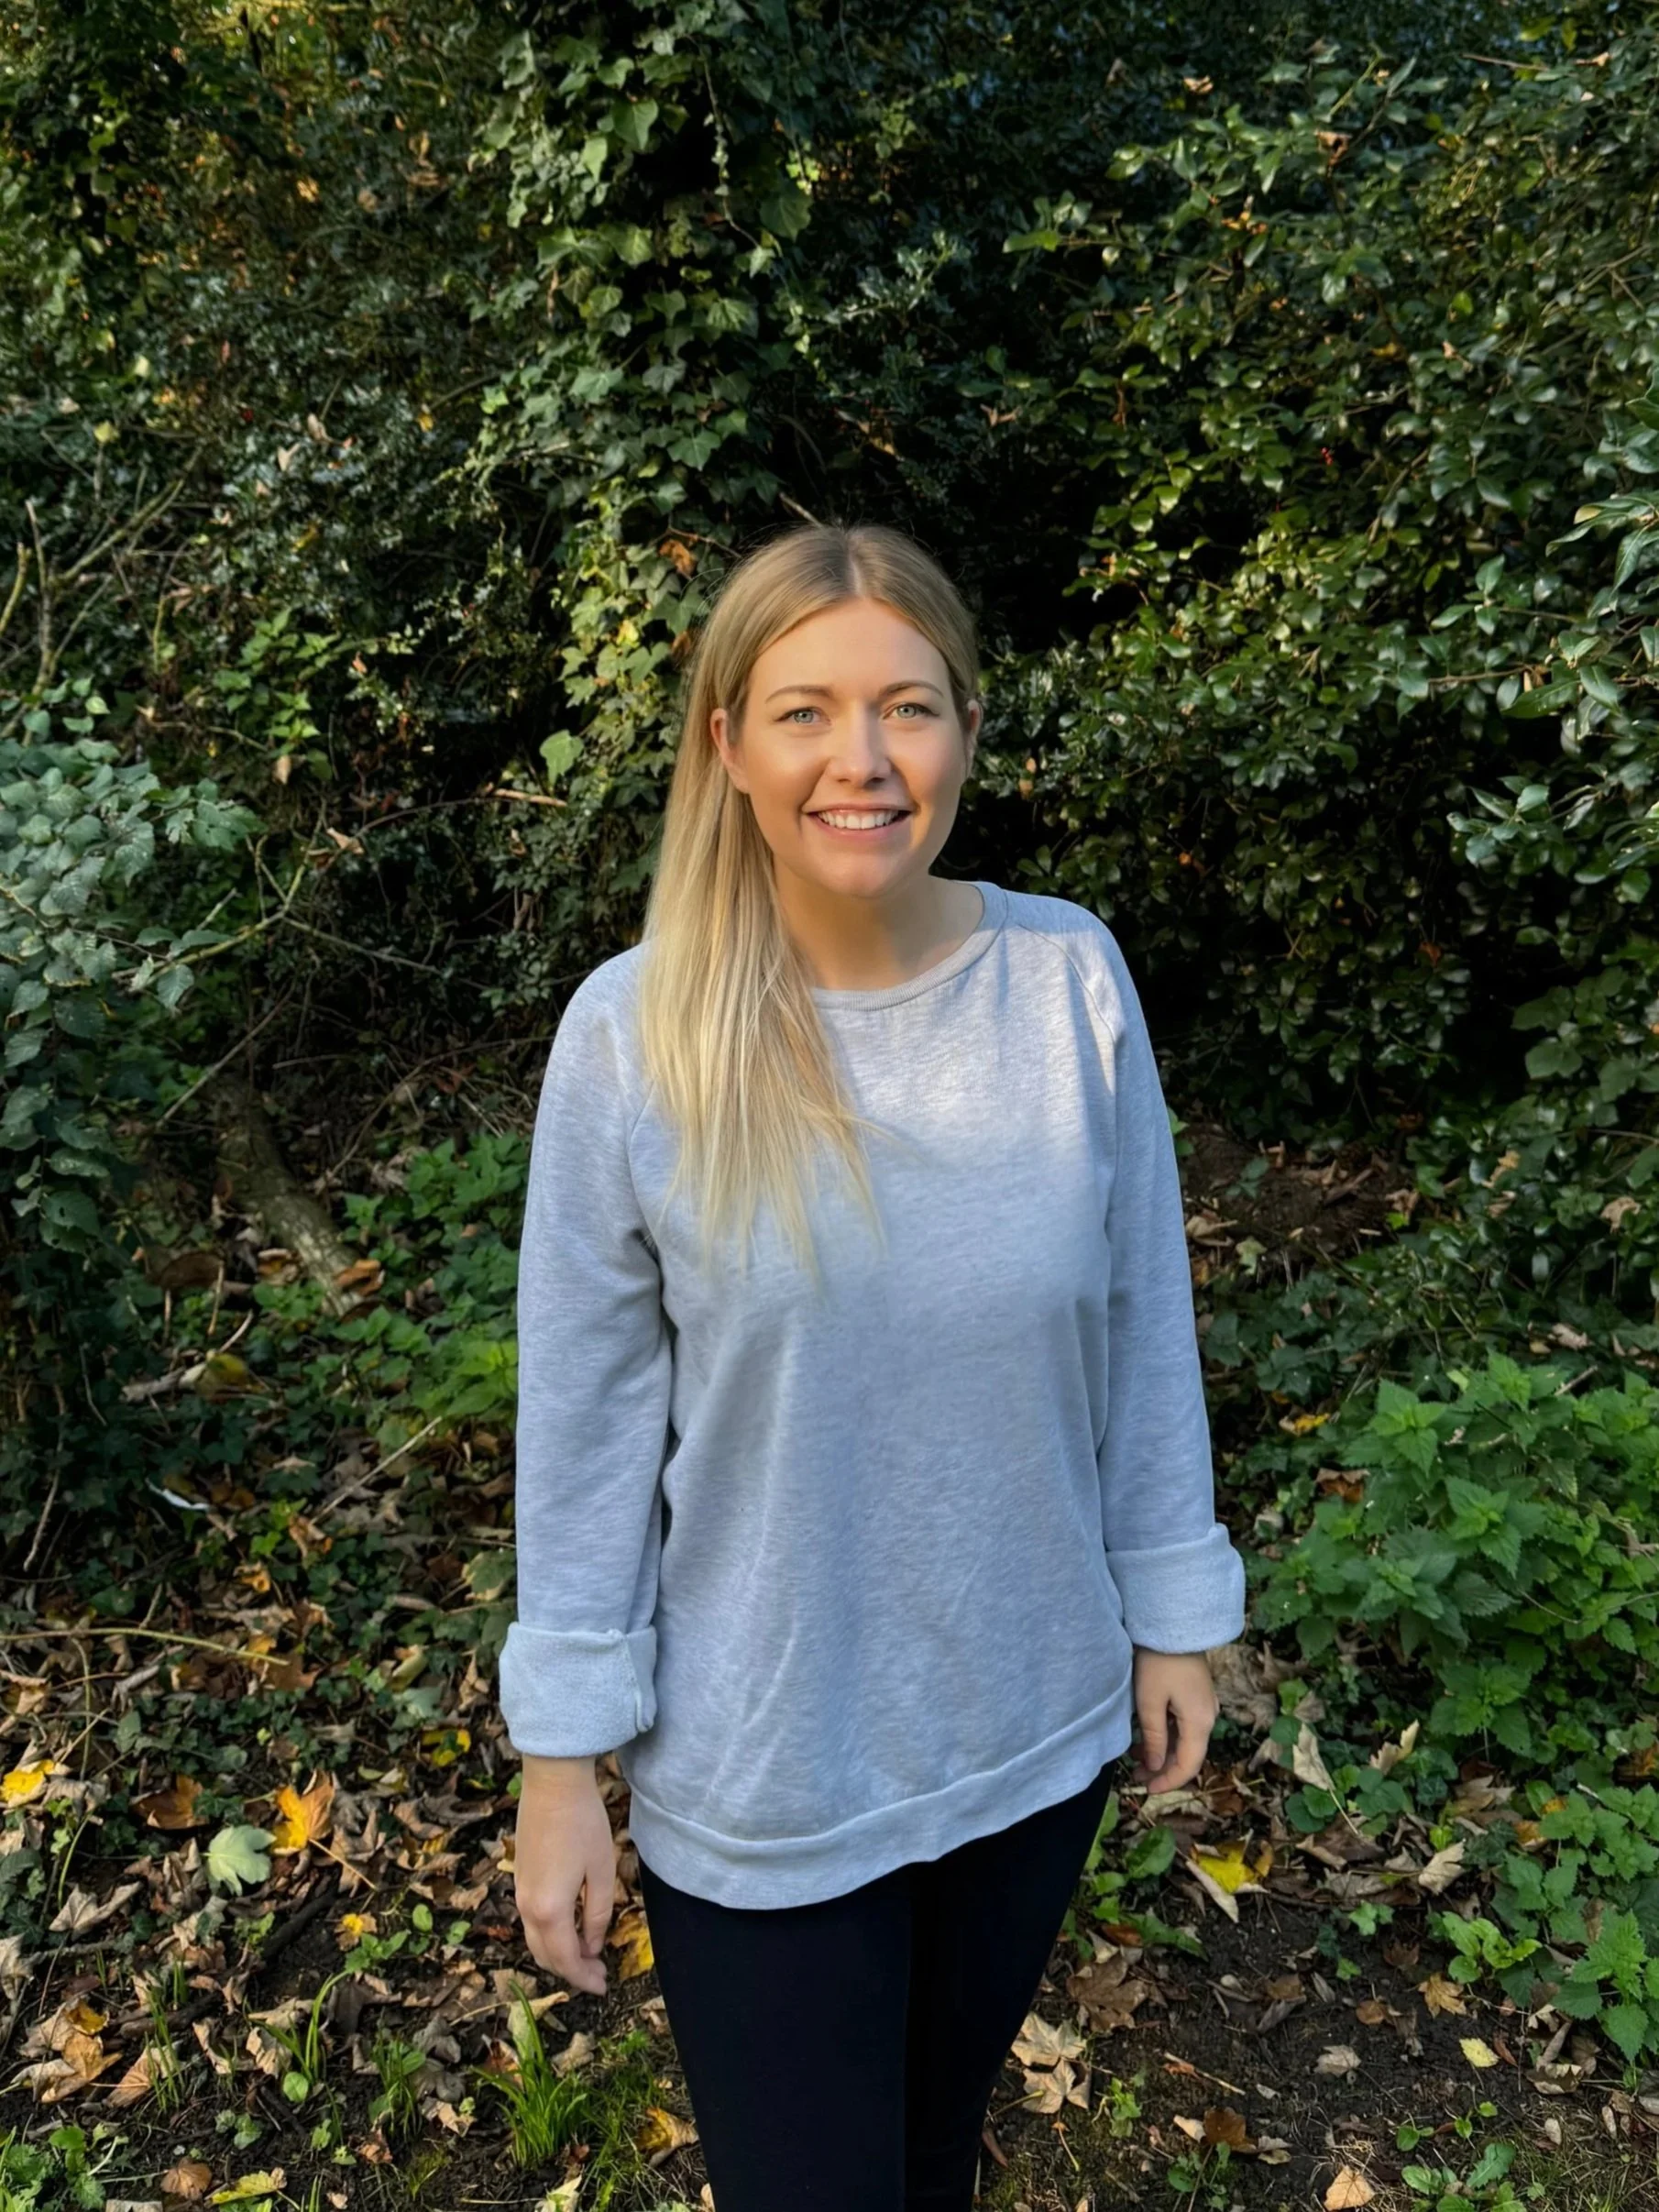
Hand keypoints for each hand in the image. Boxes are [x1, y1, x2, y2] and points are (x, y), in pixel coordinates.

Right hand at [513, 1755, 616, 1995]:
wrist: (552, 1783)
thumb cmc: (584, 1824)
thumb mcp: (601, 1872)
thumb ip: (597, 1915)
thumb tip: (592, 1947)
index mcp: (550, 1911)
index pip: (566, 1960)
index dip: (585, 1978)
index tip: (604, 1986)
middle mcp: (527, 1908)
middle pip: (545, 1955)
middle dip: (571, 1971)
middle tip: (597, 1974)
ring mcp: (519, 1892)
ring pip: (534, 1940)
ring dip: (558, 1954)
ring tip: (586, 1955)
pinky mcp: (519, 1878)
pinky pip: (531, 1921)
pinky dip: (548, 1935)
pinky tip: (569, 1928)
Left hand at [1130, 1648, 1217, 1795]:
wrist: (1172, 1623)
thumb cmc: (1158, 1662)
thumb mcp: (1150, 1702)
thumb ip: (1154, 1738)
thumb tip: (1156, 1767)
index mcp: (1200, 1722)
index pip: (1189, 1764)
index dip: (1169, 1781)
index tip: (1148, 1789)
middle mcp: (1208, 1716)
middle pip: (1189, 1754)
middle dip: (1163, 1769)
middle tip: (1137, 1776)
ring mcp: (1204, 1705)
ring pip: (1185, 1740)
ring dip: (1163, 1752)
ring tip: (1136, 1759)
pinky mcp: (1196, 1695)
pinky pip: (1184, 1725)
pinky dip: (1166, 1736)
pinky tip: (1146, 1737)